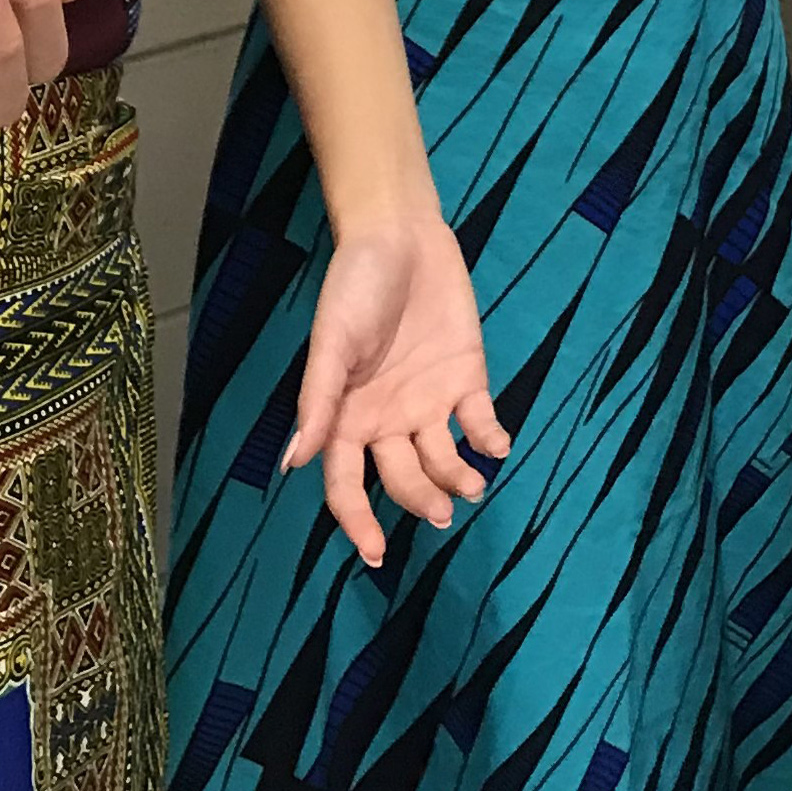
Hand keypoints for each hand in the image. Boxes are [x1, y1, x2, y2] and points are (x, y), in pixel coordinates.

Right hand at [282, 210, 511, 569]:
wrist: (401, 237)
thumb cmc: (354, 288)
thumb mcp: (332, 344)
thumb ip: (318, 404)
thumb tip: (295, 463)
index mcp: (347, 418)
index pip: (347, 486)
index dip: (358, 522)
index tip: (376, 554)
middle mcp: (387, 420)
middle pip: (402, 478)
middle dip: (421, 499)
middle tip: (443, 511)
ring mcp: (428, 402)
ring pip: (443, 459)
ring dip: (458, 477)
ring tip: (473, 485)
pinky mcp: (466, 379)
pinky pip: (479, 423)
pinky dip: (490, 439)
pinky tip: (496, 446)